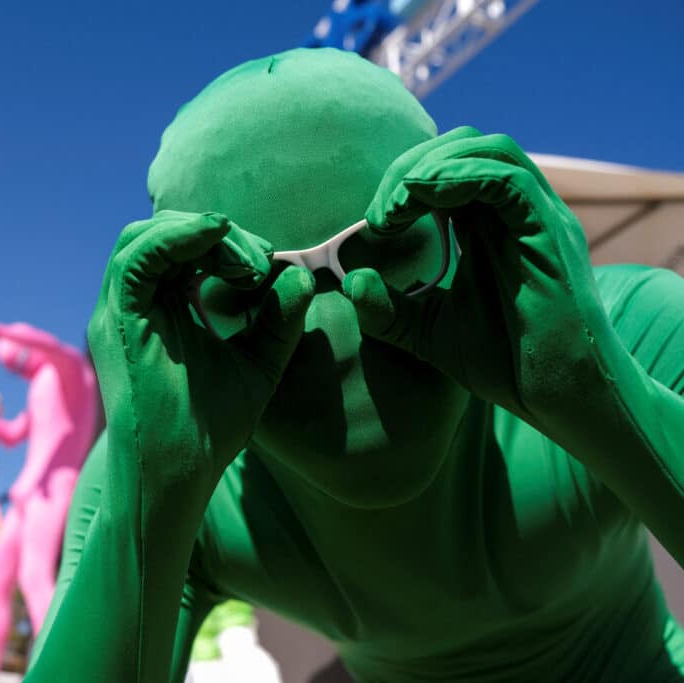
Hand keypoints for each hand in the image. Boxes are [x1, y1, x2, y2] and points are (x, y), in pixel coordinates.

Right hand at [89, 210, 314, 496]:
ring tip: (246, 259)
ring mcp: (118, 313)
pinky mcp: (118, 322)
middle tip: (259, 258)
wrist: (178, 475)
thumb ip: (276, 322)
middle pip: (159, 234)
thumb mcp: (256, 364)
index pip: (176, 249)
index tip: (265, 262)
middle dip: (213, 233)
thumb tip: (300, 276)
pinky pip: (138, 259)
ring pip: (144, 238)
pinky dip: (177, 238)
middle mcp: (129, 307)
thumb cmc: (209, 429)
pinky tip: (219, 237)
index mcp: (155, 311)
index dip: (221, 242)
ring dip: (199, 233)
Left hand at [344, 127, 617, 428]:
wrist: (556, 398)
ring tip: (393, 210)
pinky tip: (421, 203)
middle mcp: (519, 210)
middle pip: (465, 145)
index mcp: (493, 223)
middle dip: (410, 166)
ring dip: (430, 168)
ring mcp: (538, 216)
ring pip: (488, 150)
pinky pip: (507, 179)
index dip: (404, 178)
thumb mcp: (426, 334)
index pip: (450, 165)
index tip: (374, 222)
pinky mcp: (550, 232)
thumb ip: (387, 309)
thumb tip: (350, 280)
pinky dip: (459, 178)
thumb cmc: (503, 362)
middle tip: (378, 213)